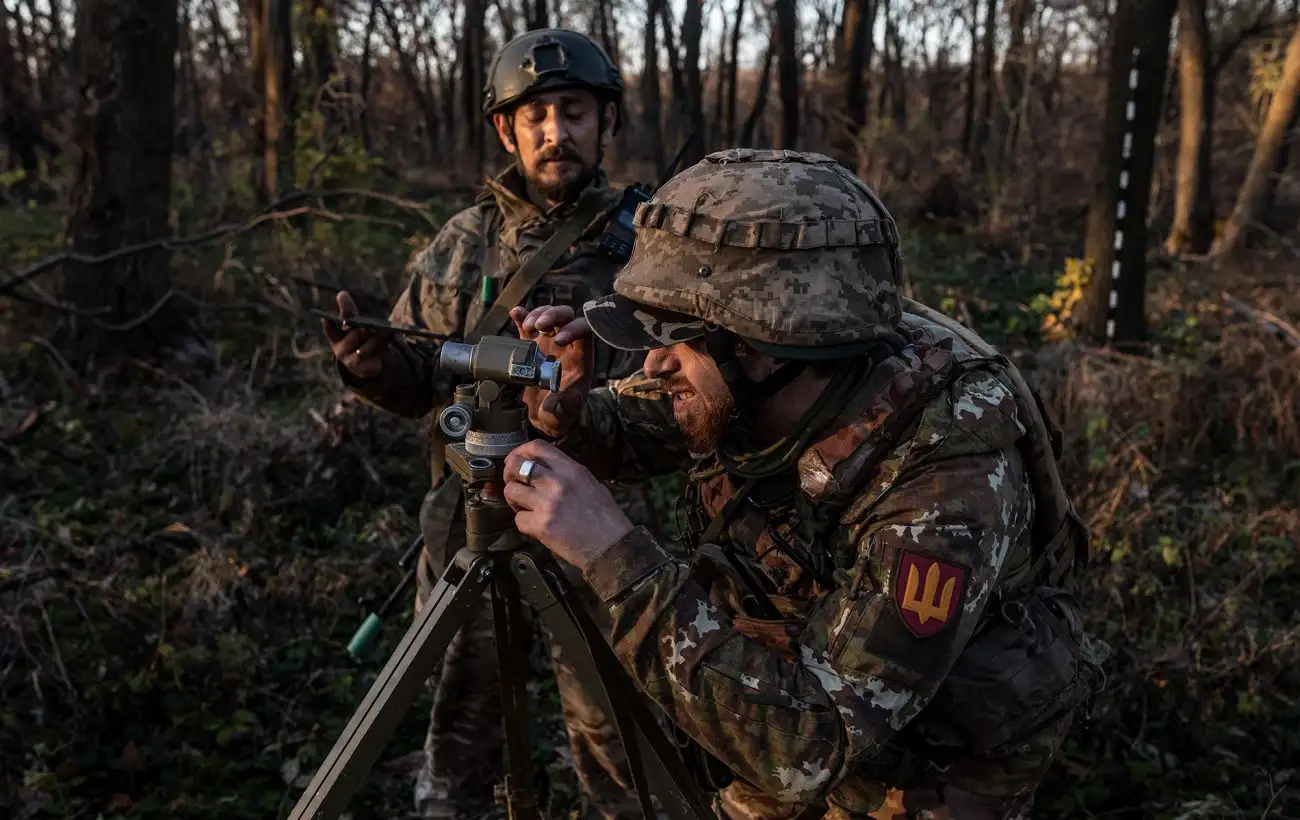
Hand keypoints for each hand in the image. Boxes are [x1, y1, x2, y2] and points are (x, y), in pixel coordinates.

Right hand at [322, 291, 390, 378]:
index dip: (328, 324)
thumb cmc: (356, 339)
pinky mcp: (366, 368)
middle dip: (362, 330)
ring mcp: (352, 361)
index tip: (327, 317)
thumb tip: (341, 293)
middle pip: (353, 337)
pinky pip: (376, 356)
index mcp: (335, 338)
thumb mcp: (352, 325)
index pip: (330, 330)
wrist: (366, 364)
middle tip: (370, 325)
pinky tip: (390, 338)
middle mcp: (340, 351)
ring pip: (365, 348)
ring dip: (376, 339)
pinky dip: (384, 347)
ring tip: (386, 331)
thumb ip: (348, 311)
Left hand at [502, 440, 632, 571]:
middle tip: (513, 482)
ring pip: (511, 491)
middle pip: (516, 465)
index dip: (520, 451)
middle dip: (509, 473)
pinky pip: (518, 519)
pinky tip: (534, 525)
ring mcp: (546, 503)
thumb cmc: (606, 517)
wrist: (611, 546)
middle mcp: (556, 482)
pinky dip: (523, 523)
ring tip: (523, 506)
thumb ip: (567, 473)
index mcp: (570, 469)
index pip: (537, 446)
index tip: (516, 459)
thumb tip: (546, 469)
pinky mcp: (540, 525)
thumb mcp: (591, 484)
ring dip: (513, 499)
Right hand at [510, 305, 594, 437]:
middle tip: (538, 326)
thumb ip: (568, 405)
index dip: (573, 329)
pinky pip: (526, 324)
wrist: (542, 418)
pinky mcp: (530, 345)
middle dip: (552, 315)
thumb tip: (569, 394)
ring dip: (536, 314)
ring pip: (547, 315)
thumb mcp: (565, 413)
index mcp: (580, 357)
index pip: (584, 331)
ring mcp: (547, 342)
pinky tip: (514, 313)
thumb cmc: (559, 414)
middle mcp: (566, 345)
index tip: (557, 340)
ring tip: (526, 326)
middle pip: (566, 317)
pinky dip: (521, 315)